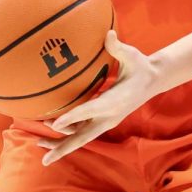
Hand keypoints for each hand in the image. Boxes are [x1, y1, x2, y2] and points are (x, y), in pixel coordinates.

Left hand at [38, 30, 160, 165]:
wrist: (152, 81)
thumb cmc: (140, 66)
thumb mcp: (132, 55)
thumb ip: (118, 47)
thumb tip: (109, 33)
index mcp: (115, 101)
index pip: (91, 110)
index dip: (73, 117)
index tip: (55, 124)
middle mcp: (109, 116)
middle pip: (83, 136)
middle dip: (63, 147)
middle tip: (45, 158)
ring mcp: (106, 121)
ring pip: (81, 137)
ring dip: (61, 143)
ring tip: (39, 145)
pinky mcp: (103, 121)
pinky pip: (83, 130)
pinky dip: (67, 133)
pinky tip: (51, 131)